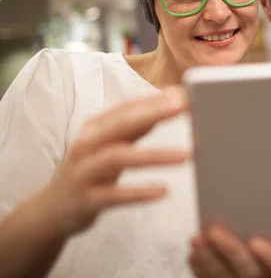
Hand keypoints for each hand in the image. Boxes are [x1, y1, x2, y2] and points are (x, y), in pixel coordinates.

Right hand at [36, 87, 189, 236]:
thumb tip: (167, 106)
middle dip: (154, 113)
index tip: (185, 93)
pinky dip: (139, 193)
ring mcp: (84, 172)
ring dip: (154, 155)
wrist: (51, 210)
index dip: (155, 99)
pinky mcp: (86, 200)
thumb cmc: (89, 170)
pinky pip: (114, 195)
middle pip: (122, 123)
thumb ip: (135, 127)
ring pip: (118, 157)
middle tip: (184, 106)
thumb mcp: (110, 144)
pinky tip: (163, 191)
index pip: (127, 107)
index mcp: (96, 128)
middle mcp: (88, 144)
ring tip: (186, 154)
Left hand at [188, 224, 270, 277]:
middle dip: (230, 250)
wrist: (270, 265)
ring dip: (209, 258)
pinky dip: (202, 269)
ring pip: (227, 276)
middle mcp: (267, 277)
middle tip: (214, 232)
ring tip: (197, 238)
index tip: (256, 243)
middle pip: (251, 269)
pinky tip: (194, 254)